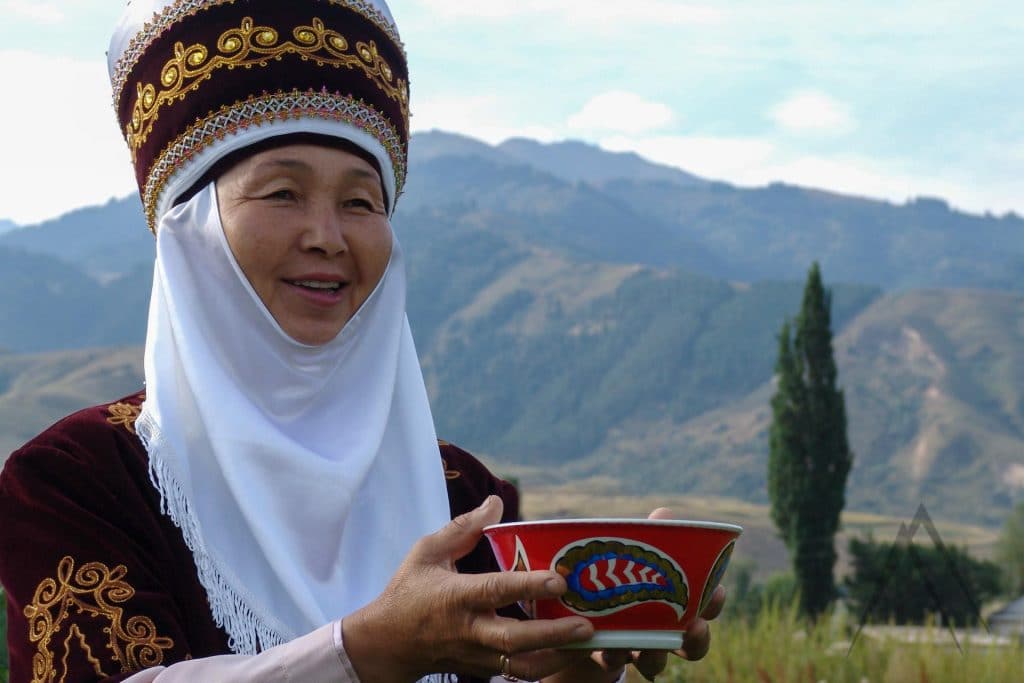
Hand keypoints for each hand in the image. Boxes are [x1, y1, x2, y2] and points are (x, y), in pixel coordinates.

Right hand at [342, 496, 594, 681]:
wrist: (386, 644)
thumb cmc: (408, 592)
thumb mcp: (428, 552)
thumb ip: (464, 527)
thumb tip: (497, 502)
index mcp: (456, 597)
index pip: (497, 590)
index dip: (530, 585)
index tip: (561, 579)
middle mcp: (468, 630)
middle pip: (515, 640)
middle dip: (553, 634)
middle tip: (587, 625)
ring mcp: (475, 656)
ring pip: (520, 666)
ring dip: (556, 657)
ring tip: (587, 643)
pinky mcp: (480, 669)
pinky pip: (515, 672)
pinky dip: (542, 664)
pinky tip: (567, 650)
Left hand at [541, 508, 727, 682]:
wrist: (575, 612)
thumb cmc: (615, 574)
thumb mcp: (629, 554)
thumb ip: (647, 537)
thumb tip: (665, 514)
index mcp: (673, 605)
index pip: (704, 609)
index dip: (714, 604)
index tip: (717, 591)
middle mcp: (660, 633)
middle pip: (690, 646)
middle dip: (697, 639)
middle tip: (695, 626)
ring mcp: (635, 649)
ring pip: (655, 662)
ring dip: (656, 654)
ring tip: (649, 644)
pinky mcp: (605, 656)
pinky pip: (612, 664)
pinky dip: (612, 656)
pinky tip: (607, 647)